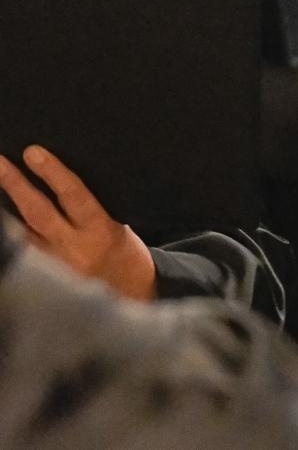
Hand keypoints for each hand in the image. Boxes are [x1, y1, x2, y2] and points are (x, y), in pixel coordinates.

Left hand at [0, 145, 155, 299]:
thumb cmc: (127, 258)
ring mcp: (54, 266)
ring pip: (20, 235)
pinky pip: (20, 251)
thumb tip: (58, 185)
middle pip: (38, 213)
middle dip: (15, 185)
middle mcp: (73, 249)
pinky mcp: (43, 279)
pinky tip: (2, 221)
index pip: (73, 195)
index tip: (32, 152)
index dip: (52, 173)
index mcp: (101, 231)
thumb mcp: (119, 228)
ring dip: (3, 213)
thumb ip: (89, 211)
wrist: (131, 298)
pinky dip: (8, 236)